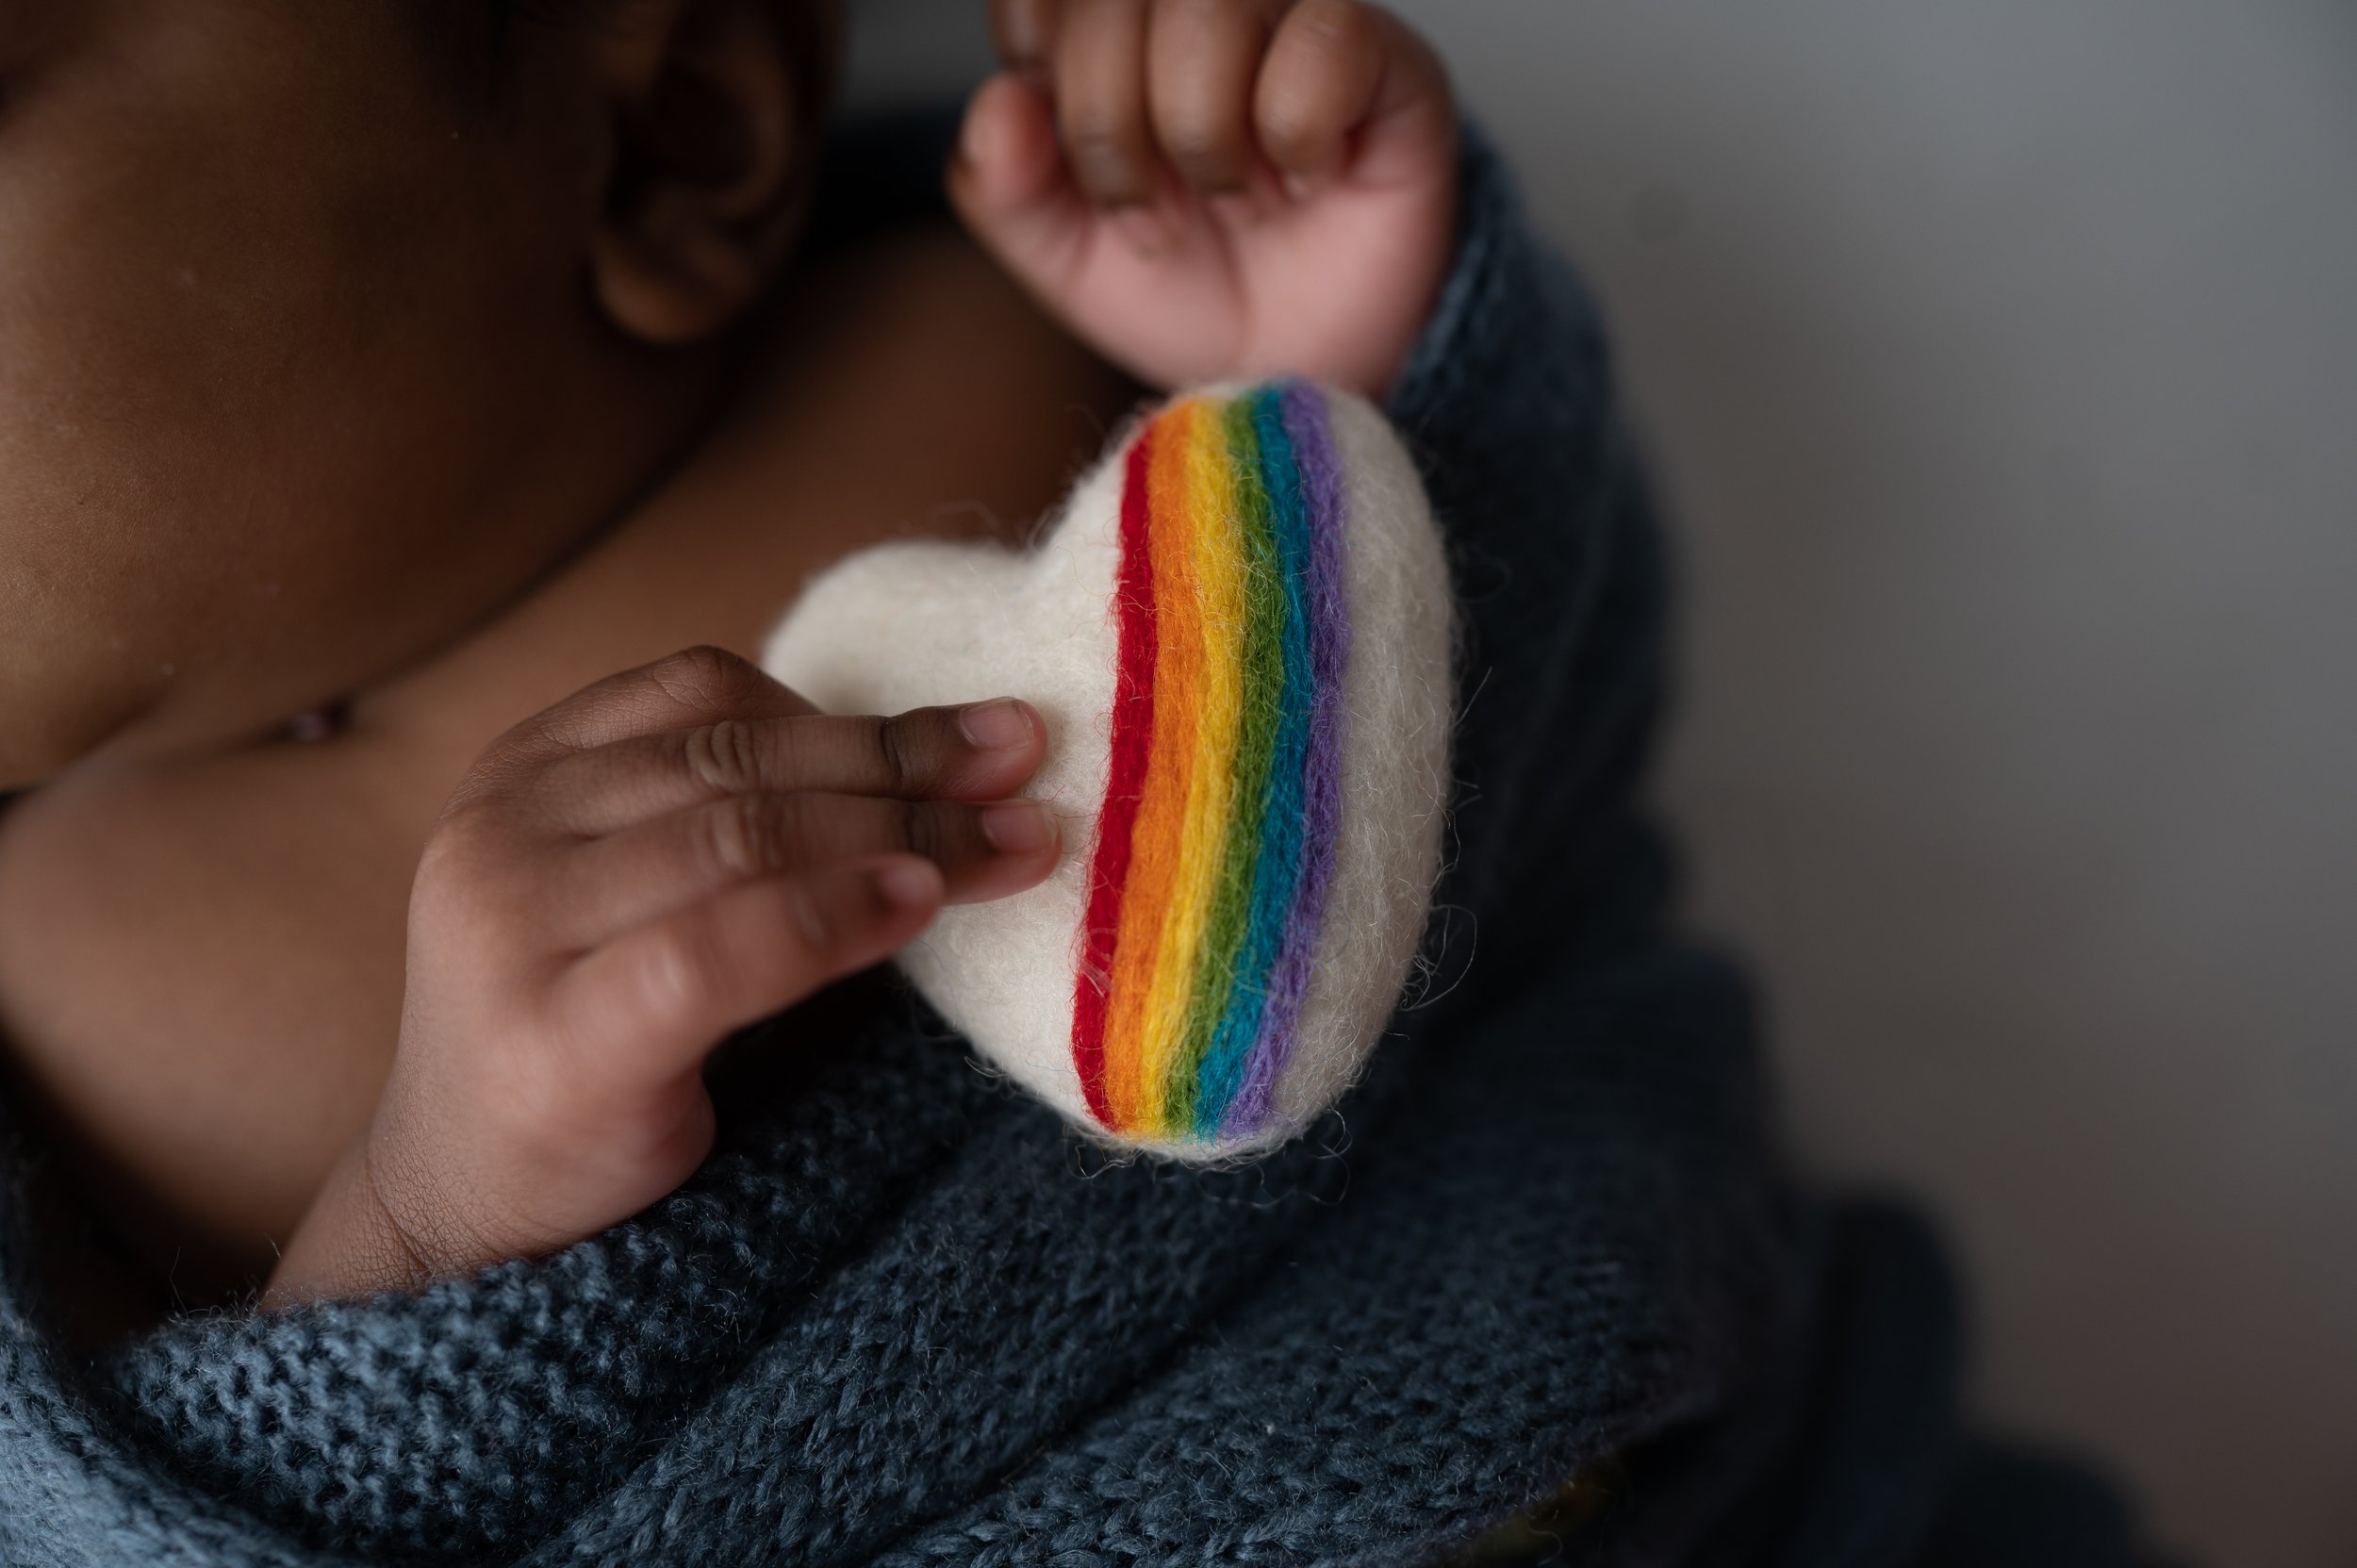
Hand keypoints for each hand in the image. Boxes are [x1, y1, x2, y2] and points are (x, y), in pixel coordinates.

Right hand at [264, 647, 1059, 1304]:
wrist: (468, 1215)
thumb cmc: (589, 1043)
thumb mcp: (644, 897)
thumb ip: (734, 816)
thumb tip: (945, 751)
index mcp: (524, 772)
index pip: (708, 696)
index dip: (864, 709)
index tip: (990, 732)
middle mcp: (501, 832)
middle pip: (741, 768)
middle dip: (904, 767)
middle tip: (1027, 769)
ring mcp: (511, 932)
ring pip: (743, 840)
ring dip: (898, 832)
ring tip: (1011, 842)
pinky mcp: (552, 1040)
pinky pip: (718, 951)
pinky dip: (833, 916)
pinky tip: (916, 905)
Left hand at [950, 0, 1458, 398]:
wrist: (1302, 373)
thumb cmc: (1192, 293)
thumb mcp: (1066, 262)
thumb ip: (1003, 189)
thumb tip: (1002, 103)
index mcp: (1114, 28)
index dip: (1040, 46)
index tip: (1068, 144)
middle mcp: (1202, 5)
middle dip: (1112, 130)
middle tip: (1156, 219)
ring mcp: (1292, 16)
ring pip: (1212, 4)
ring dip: (1203, 137)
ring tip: (1236, 203)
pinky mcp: (1381, 52)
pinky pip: (1323, 40)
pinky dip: (1297, 136)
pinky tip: (1310, 178)